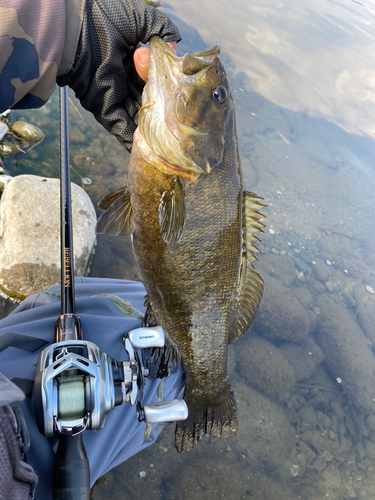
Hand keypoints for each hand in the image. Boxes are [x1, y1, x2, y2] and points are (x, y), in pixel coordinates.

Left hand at [57, 0, 179, 151]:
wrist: (73, 28)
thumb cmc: (101, 18)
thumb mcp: (138, 17)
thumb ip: (160, 27)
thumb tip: (175, 46)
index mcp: (133, 61)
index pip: (156, 77)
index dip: (168, 83)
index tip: (183, 88)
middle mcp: (125, 80)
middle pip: (150, 99)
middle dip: (164, 109)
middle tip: (182, 117)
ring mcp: (115, 96)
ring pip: (139, 116)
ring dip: (154, 128)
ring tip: (173, 139)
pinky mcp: (104, 109)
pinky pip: (122, 128)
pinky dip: (135, 140)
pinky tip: (152, 148)